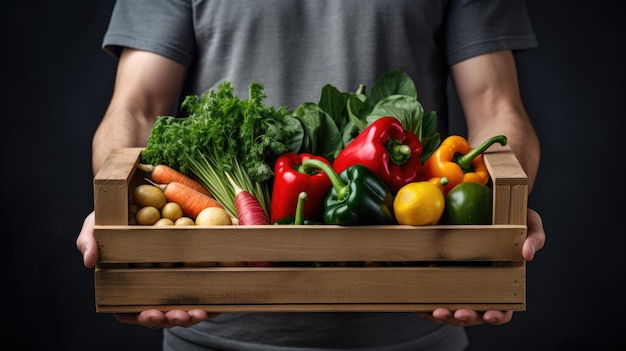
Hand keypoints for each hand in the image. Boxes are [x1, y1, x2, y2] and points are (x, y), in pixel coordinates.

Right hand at [76, 211, 219, 327]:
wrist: (139, 200)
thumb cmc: (111, 219)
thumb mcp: (95, 224)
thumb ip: (88, 240)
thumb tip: (88, 261)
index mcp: (124, 287)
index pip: (129, 312)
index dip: (141, 317)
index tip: (151, 313)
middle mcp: (148, 290)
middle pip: (159, 316)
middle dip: (171, 319)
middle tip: (180, 315)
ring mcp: (170, 285)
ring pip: (181, 311)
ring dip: (190, 317)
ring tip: (200, 313)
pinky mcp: (190, 275)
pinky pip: (201, 297)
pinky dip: (210, 305)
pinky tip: (217, 306)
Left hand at [416, 208, 545, 325]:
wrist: (490, 202)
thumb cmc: (514, 218)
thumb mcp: (530, 223)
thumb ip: (535, 238)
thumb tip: (528, 254)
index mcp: (505, 284)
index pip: (503, 310)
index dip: (497, 316)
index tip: (490, 314)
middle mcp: (483, 289)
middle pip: (476, 314)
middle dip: (466, 318)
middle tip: (458, 313)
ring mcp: (462, 283)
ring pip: (453, 310)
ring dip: (445, 315)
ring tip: (436, 311)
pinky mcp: (445, 274)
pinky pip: (435, 295)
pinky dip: (427, 304)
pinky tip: (420, 305)